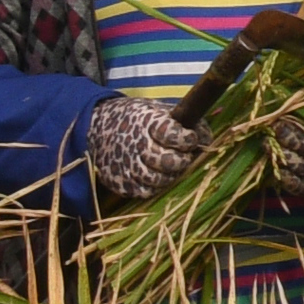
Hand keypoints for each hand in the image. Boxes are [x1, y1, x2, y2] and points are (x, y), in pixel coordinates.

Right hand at [83, 91, 206, 206]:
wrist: (98, 128)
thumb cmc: (140, 120)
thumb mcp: (160, 111)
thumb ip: (186, 122)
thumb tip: (205, 140)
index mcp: (147, 122)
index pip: (172, 134)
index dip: (187, 139)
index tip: (190, 139)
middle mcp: (135, 145)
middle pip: (168, 161)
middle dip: (182, 161)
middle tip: (184, 157)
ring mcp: (125, 165)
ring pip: (158, 180)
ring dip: (171, 176)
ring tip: (172, 167)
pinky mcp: (119, 181)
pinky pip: (145, 192)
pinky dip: (155, 186)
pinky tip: (157, 175)